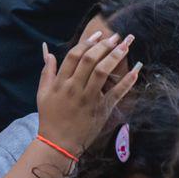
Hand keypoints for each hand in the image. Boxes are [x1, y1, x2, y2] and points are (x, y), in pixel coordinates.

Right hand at [36, 31, 140, 157]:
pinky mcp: (101, 110)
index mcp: (60, 82)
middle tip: (116, 36)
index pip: (74, 56)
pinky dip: (126, 81)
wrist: (58, 143)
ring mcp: (88, 99)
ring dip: (115, 57)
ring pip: (102, 72)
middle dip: (103, 45)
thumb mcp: (42, 93)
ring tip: (126, 45)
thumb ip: (47, 72)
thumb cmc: (49, 117)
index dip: (87, 42)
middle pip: (89, 60)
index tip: (98, 34)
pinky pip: (116, 94)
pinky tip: (136, 70)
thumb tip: (48, 53)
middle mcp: (74, 88)